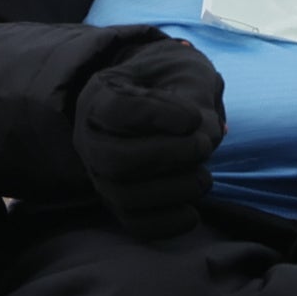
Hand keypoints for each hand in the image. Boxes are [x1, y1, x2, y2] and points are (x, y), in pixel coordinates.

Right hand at [73, 33, 225, 236]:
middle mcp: (91, 137)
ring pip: (124, 195)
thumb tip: (206, 138)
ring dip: (173, 190)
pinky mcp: (117, 201)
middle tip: (202, 147)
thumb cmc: (173, 80)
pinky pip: (133, 223)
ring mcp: (100, 173)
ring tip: (204, 177)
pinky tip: (193, 212)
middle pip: (115, 160)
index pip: (118, 109)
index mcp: (101, 95)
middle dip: (167, 157)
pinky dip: (166, 223)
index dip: (158, 117)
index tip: (193, 118)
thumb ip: (197, 98)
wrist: (161, 95)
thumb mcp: (185, 72)